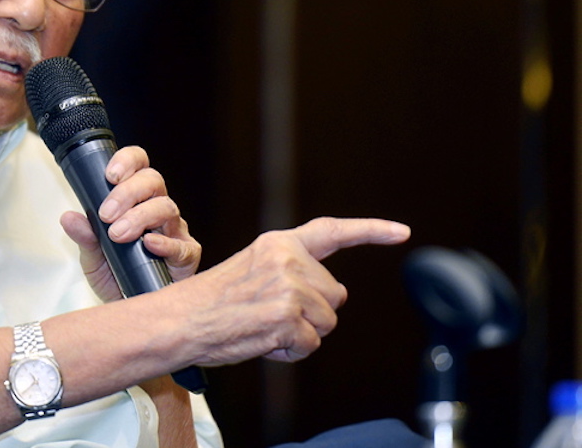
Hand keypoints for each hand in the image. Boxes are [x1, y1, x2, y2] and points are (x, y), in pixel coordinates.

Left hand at [60, 145, 201, 302]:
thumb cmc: (116, 277)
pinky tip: (149, 245)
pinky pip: (181, 245)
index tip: (109, 175)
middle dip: (127, 193)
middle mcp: (158, 210)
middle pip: (153, 181)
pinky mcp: (187, 255)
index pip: (138, 167)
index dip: (128, 161)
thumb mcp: (93, 257)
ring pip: (166, 207)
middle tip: (107, 214)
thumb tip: (69, 218)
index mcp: (137, 200)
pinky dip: (165, 243)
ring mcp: (175, 231)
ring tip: (118, 234)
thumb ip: (84, 236)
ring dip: (140, 217)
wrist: (131, 309)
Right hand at [180, 217, 409, 365]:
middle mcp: (288, 260)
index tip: (401, 232)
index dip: (371, 230)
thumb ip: (294, 272)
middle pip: (333, 295)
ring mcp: (290, 288)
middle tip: (268, 313)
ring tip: (262, 325)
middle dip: (312, 312)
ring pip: (325, 323)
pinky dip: (289, 352)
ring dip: (300, 333)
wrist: (181, 319)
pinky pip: (309, 345)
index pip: (333, 232)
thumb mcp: (254, 269)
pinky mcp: (288, 318)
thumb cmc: (213, 301)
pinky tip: (262, 340)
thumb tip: (337, 293)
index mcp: (279, 243)